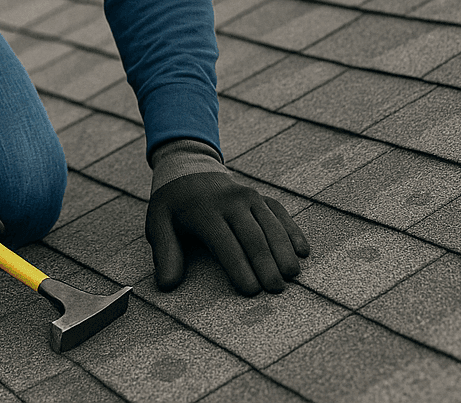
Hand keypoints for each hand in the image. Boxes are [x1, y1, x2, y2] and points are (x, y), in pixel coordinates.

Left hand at [145, 141, 310, 294]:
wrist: (189, 169)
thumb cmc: (173, 205)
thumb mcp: (158, 224)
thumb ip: (164, 254)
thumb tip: (167, 285)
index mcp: (205, 211)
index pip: (226, 244)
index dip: (240, 268)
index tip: (251, 290)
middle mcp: (232, 201)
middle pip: (253, 236)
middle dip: (266, 264)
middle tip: (276, 289)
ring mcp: (250, 197)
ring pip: (272, 226)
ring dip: (283, 250)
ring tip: (292, 275)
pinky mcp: (262, 198)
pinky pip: (281, 214)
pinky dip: (293, 232)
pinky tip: (302, 251)